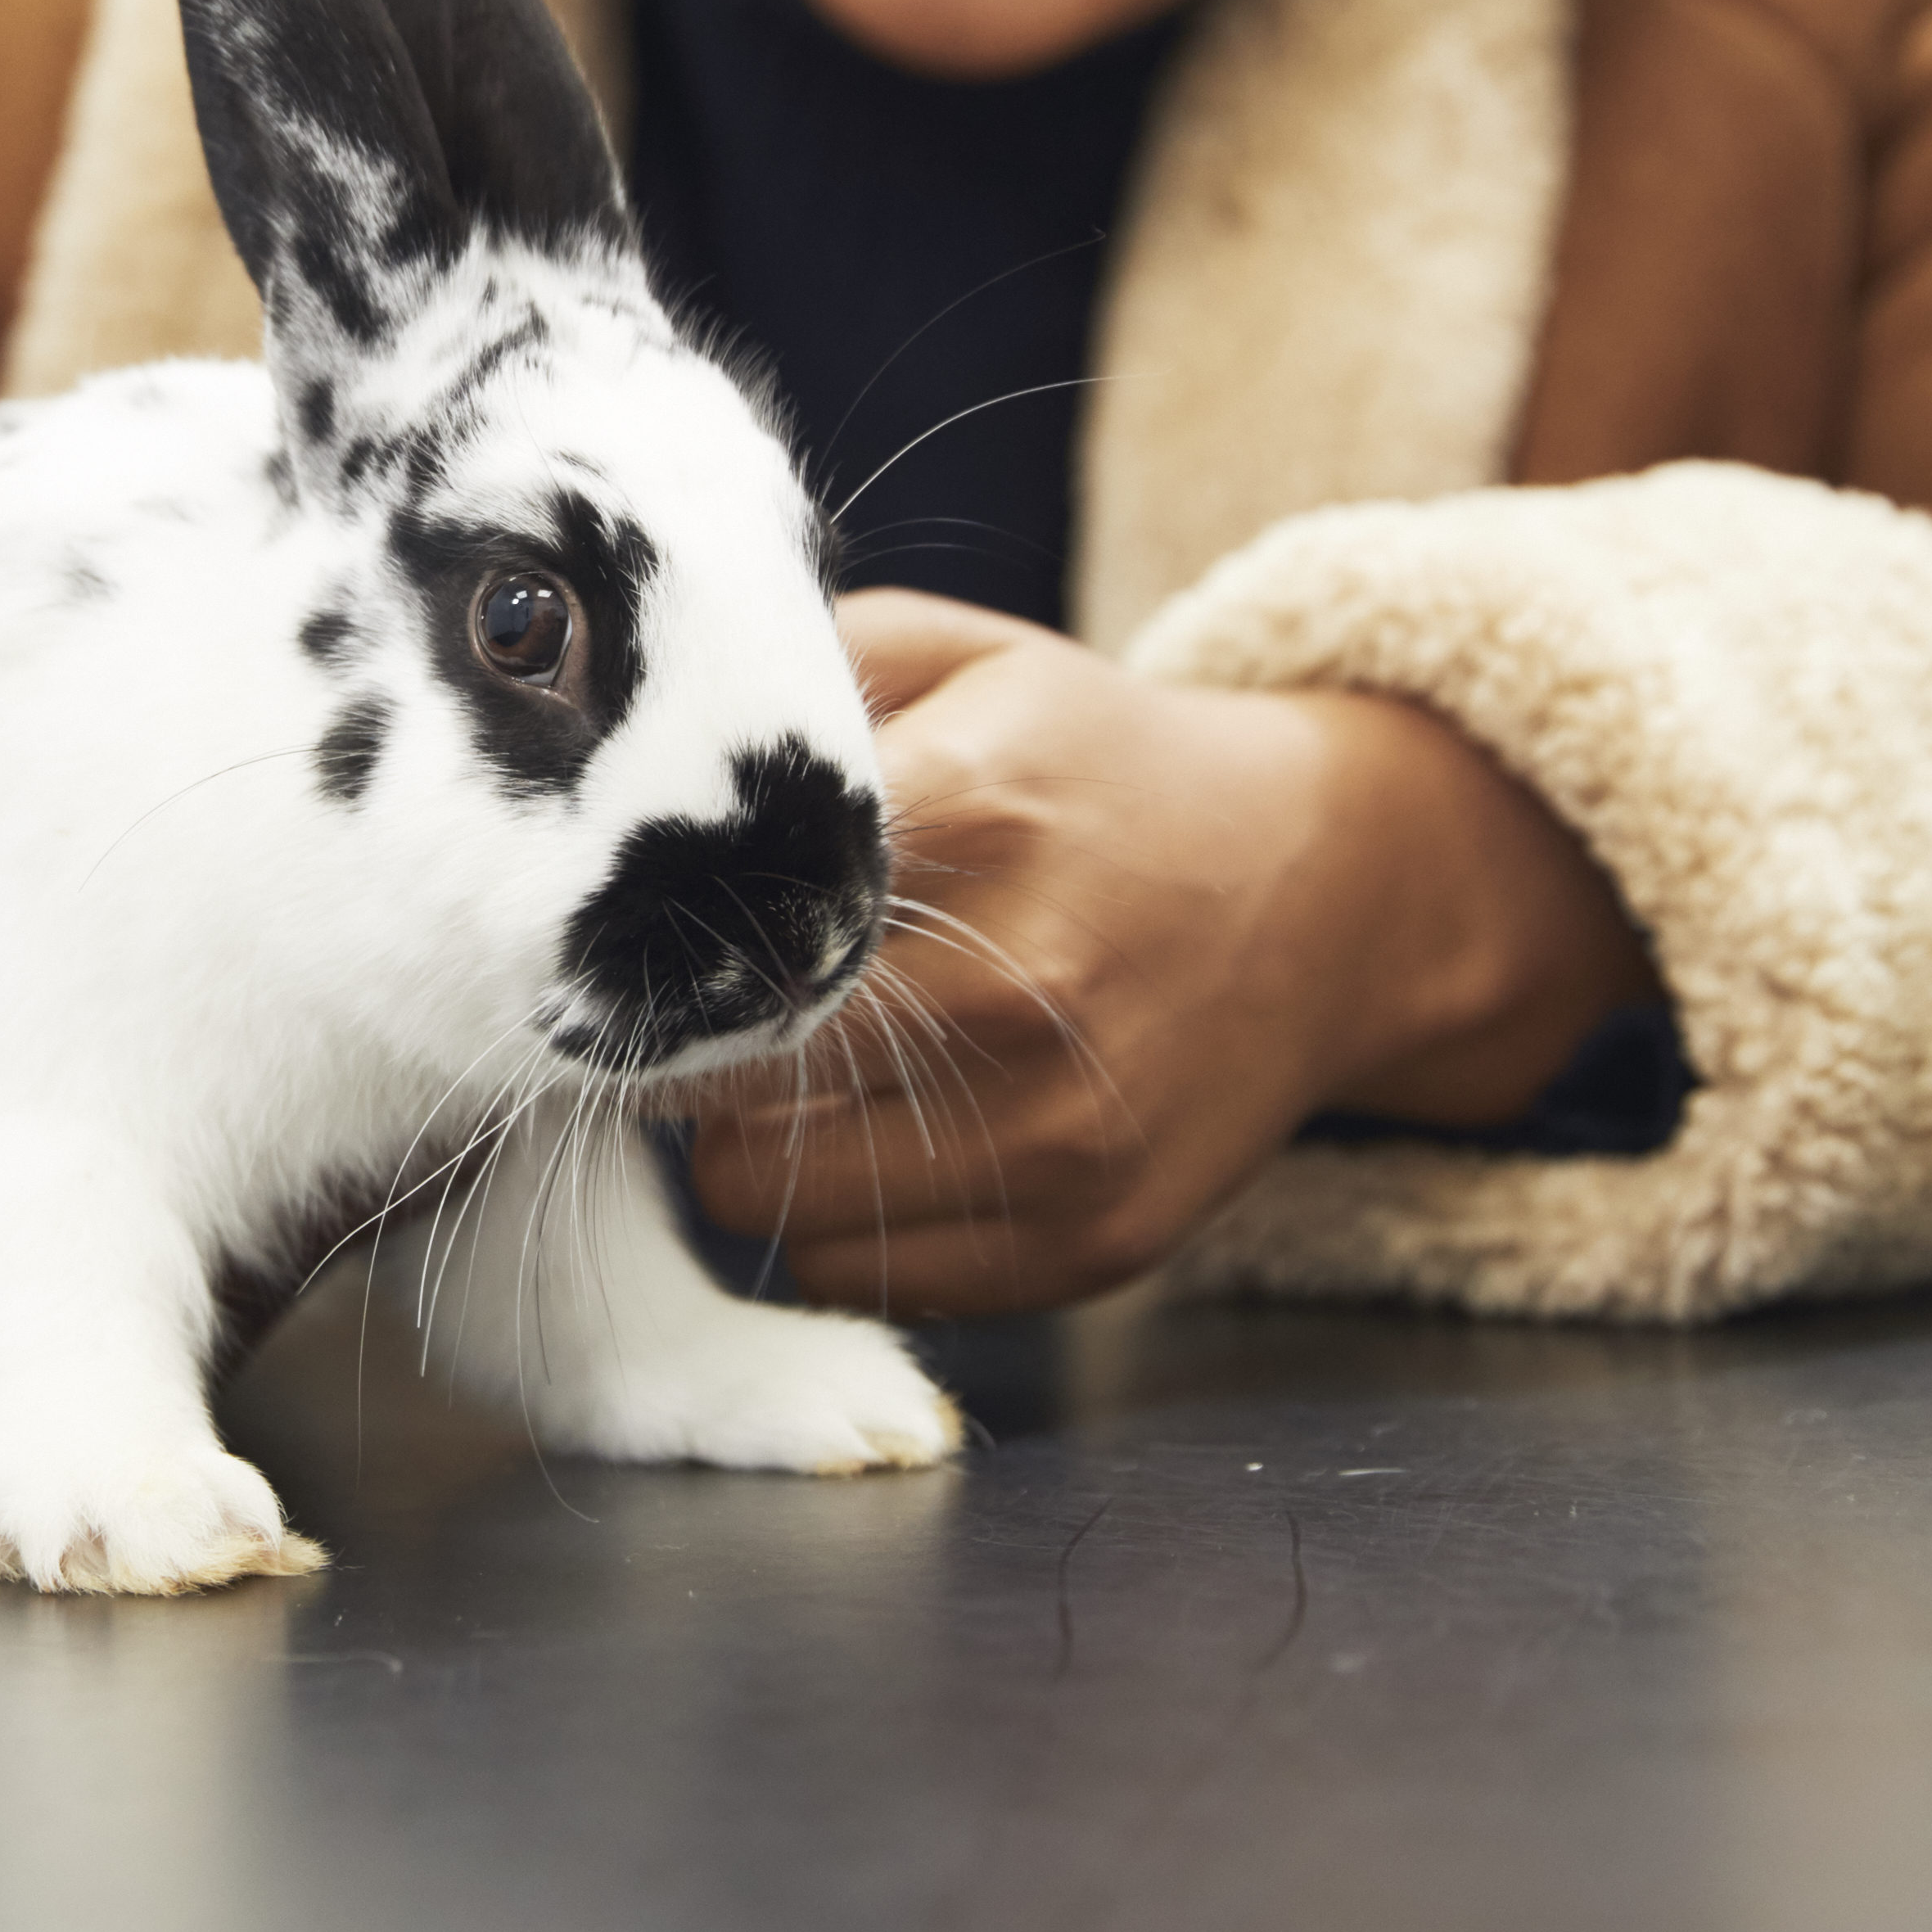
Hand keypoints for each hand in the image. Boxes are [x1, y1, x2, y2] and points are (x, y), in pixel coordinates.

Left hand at [686, 591, 1651, 1314]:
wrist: (1329, 893)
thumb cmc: (1104, 769)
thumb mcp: (972, 660)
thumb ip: (808, 672)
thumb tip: (639, 731)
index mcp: (980, 808)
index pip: (727, 903)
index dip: (643, 933)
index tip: (602, 942)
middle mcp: (1021, 980)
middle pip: (722, 1066)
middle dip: (670, 1047)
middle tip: (677, 1016)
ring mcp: (1060, 1129)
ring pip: (761, 1188)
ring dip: (735, 1140)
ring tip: (779, 1073)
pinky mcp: (1087, 1241)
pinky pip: (849, 1270)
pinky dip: (822, 1217)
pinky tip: (863, 1140)